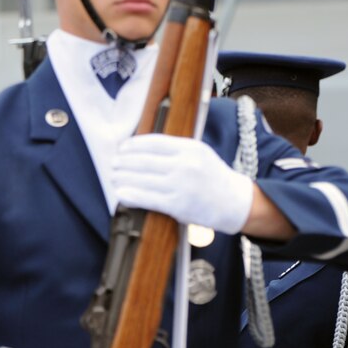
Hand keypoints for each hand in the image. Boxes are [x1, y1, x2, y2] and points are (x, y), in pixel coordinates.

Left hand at [111, 134, 253, 234]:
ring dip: (123, 178)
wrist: (234, 203)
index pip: (154, 142)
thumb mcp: (199, 154)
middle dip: (124, 162)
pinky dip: (131, 195)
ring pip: (142, 179)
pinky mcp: (177, 205)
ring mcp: (181, 185)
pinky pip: (147, 198)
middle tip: (113, 163)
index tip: (122, 148)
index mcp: (191, 148)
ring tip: (114, 177)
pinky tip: (120, 193)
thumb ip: (174, 149)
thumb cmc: (212, 177)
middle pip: (144, 161)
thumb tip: (140, 147)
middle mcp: (185, 165)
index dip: (133, 145)